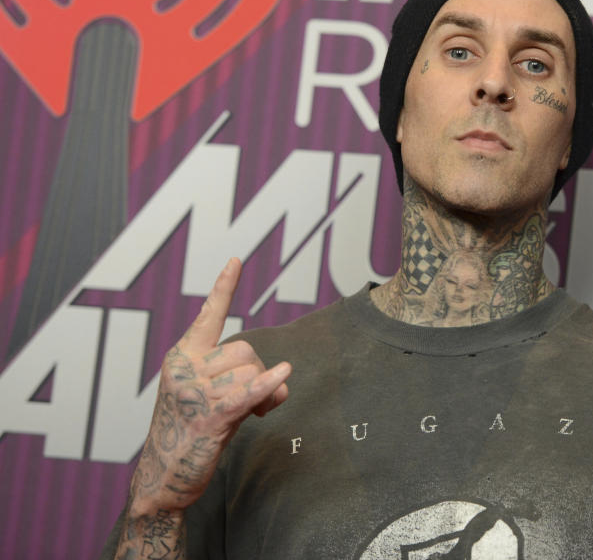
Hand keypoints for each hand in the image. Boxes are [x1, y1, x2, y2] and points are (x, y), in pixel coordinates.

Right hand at [127, 258, 290, 516]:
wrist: (164, 477)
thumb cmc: (193, 432)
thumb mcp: (215, 395)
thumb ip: (246, 379)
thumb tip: (284, 379)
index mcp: (182, 355)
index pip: (208, 315)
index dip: (225, 287)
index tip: (237, 259)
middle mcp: (184, 368)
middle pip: (246, 350)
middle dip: (258, 373)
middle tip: (252, 402)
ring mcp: (194, 392)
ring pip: (251, 372)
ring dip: (262, 393)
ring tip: (250, 414)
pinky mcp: (208, 418)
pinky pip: (246, 394)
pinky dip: (268, 385)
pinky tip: (285, 374)